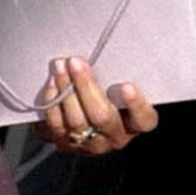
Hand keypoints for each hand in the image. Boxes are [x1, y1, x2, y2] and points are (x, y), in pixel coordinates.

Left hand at [33, 57, 158, 154]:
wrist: (85, 108)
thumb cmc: (110, 89)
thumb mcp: (120, 82)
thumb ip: (119, 73)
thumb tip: (101, 50)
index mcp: (135, 123)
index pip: (143, 119)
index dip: (136, 105)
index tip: (127, 86)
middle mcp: (115, 137)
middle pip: (101, 117)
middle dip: (86, 86)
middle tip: (75, 62)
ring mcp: (90, 144)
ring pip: (76, 122)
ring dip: (65, 91)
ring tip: (60, 67)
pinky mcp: (66, 144)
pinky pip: (57, 128)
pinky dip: (52, 103)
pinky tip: (51, 84)